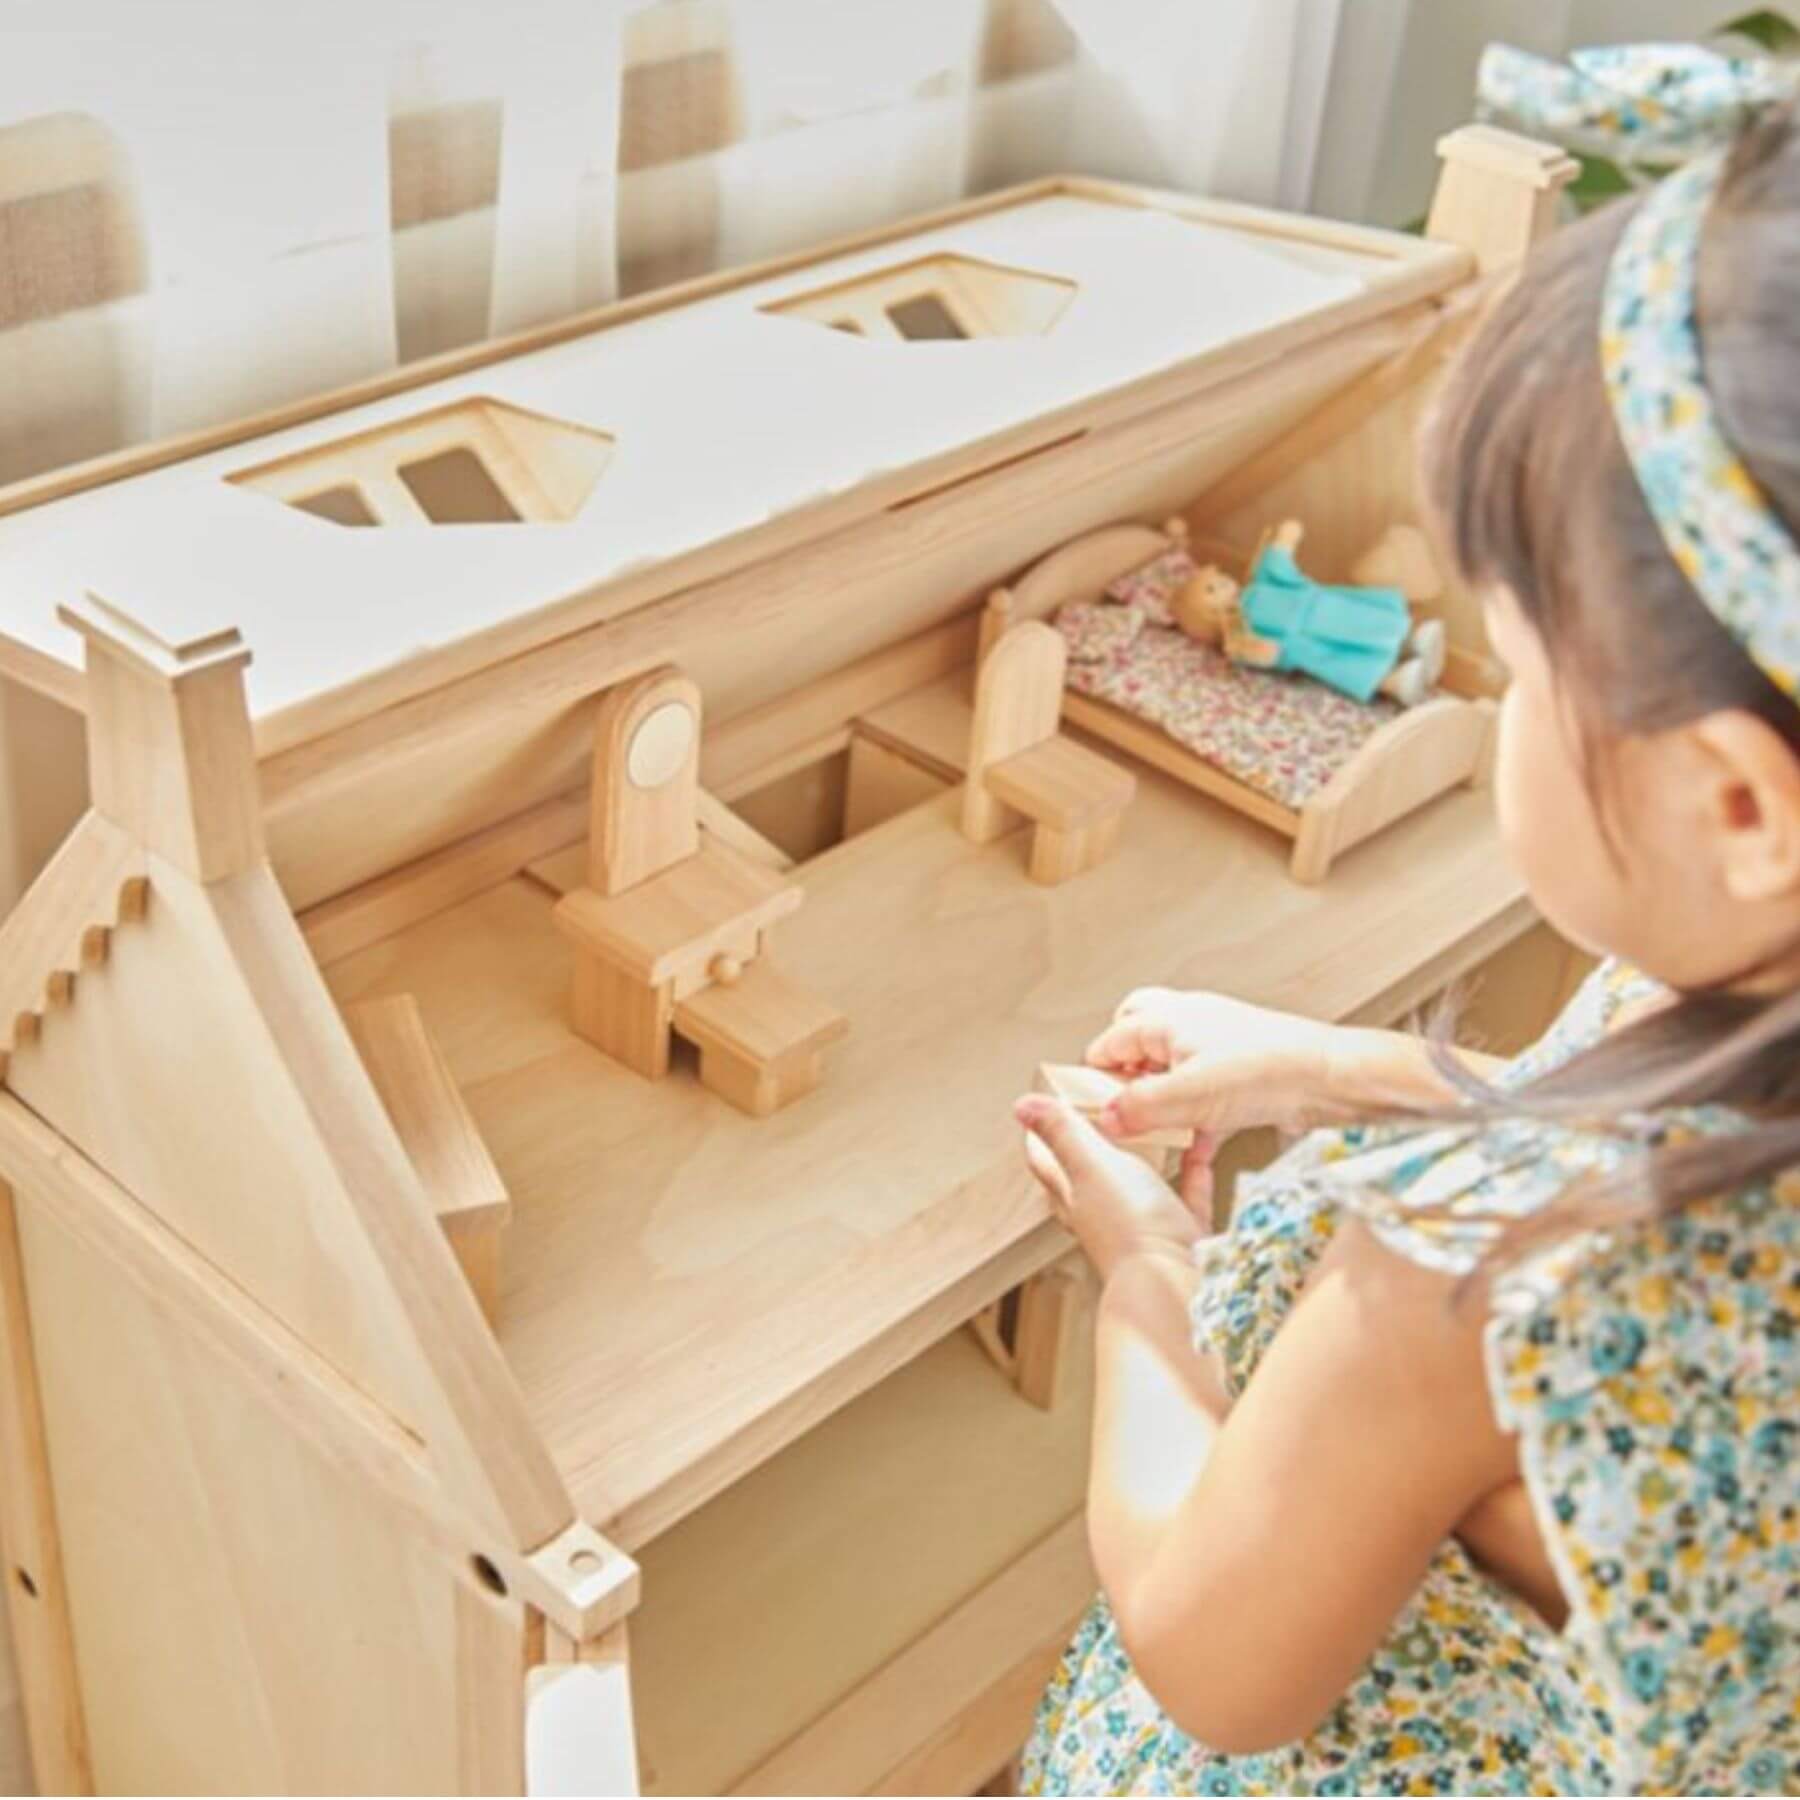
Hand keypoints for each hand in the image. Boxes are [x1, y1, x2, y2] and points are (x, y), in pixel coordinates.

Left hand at [1014, 1094, 1204, 1281]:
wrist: (1175, 1284)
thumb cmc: (1127, 1227)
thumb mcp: (1090, 1166)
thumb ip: (1063, 1133)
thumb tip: (1023, 1106)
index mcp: (1073, 1197)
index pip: (1047, 1162)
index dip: (1041, 1136)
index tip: (1043, 1108)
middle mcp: (1103, 1213)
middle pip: (1090, 1173)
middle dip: (1093, 1143)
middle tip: (1102, 1107)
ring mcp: (1143, 1225)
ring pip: (1141, 1183)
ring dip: (1146, 1154)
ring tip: (1155, 1121)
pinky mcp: (1182, 1233)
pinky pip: (1189, 1194)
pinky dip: (1195, 1169)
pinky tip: (1204, 1145)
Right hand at [1084, 988, 1402, 1142]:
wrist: (1331, 1079)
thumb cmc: (1269, 1070)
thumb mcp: (1190, 1095)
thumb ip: (1139, 1107)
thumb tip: (1103, 1120)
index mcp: (1168, 1018)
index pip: (1109, 1042)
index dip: (1095, 1077)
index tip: (1087, 1110)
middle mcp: (1189, 1024)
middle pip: (1136, 1041)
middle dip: (1124, 1077)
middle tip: (1119, 1110)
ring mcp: (1216, 1046)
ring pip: (1170, 1069)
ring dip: (1160, 1100)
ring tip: (1156, 1131)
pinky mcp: (1240, 1072)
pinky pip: (1201, 1091)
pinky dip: (1193, 1116)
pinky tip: (1196, 1145)